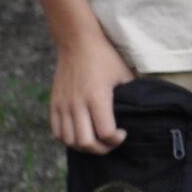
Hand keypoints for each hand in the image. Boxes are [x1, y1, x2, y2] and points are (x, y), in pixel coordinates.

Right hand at [53, 35, 136, 153]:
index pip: (105, 133)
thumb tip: (138, 114)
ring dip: (84, 146)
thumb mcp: (124, 75)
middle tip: (110, 142)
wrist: (77, 42)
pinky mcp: (54, 103)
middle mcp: (77, 104)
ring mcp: (63, 105)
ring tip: (95, 139)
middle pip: (85, 143)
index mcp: (97, 98)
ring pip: (69, 140)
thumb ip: (130, 97)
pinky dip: (68, 138)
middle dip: (101, 149)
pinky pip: (56, 131)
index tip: (123, 133)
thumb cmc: (105, 58)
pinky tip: (80, 132)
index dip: (116, 140)